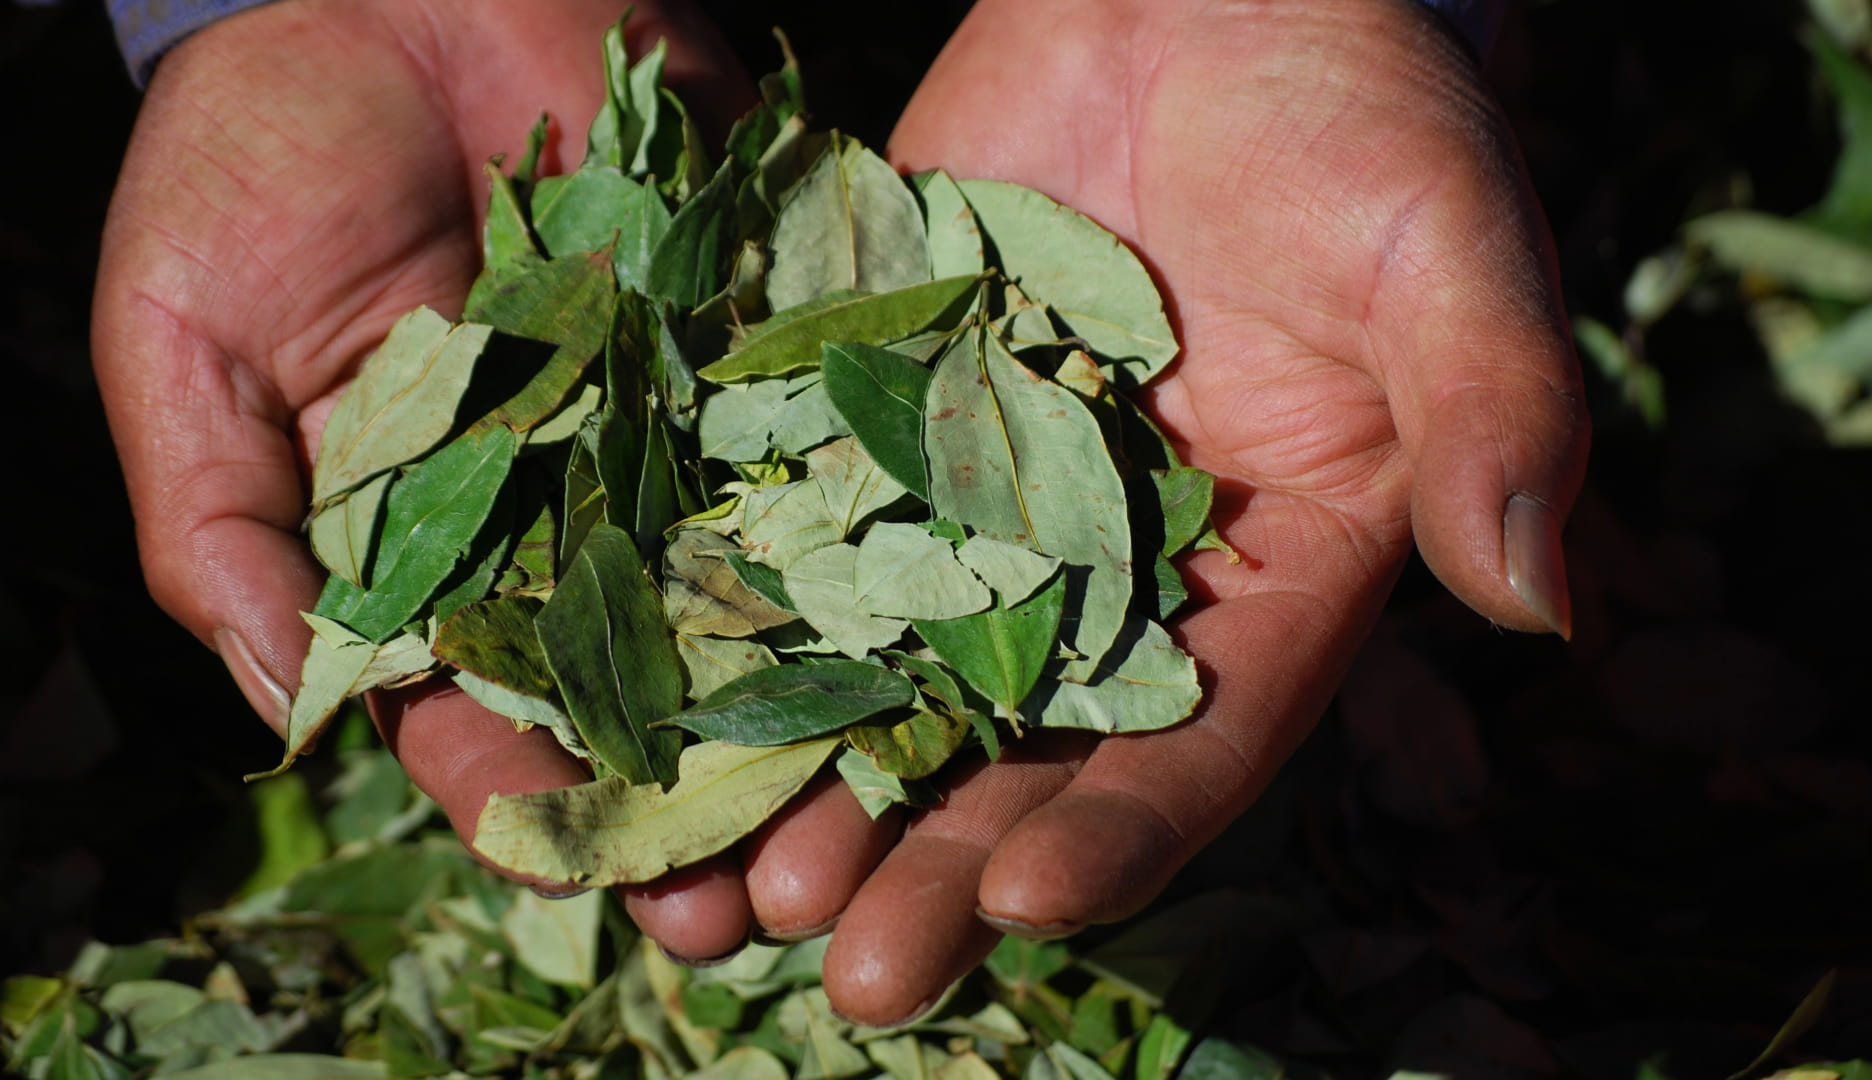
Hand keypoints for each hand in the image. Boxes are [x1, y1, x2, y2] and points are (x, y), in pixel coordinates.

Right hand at [90, 0, 856, 959]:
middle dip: (685, 790)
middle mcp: (566, 514)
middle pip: (637, 684)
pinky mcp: (760, 349)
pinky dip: (866, 527)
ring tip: (852, 808)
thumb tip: (292, 709)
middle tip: (746, 899)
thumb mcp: (189, 347)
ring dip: (797, 705)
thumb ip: (229, 530)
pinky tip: (922, 619)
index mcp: (427, 547)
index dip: (522, 795)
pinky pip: (818, 447)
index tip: (580, 876)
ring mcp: (675, 437)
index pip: (474, 705)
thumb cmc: (259, 161)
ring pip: (747, 596)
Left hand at [797, 0, 1588, 1023]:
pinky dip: (734, 620)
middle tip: (854, 975)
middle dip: (939, 861)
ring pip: (890, 670)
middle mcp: (1119, 570)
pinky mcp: (875, 414)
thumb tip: (1539, 598)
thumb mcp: (1442, 250)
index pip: (1204, 733)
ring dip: (818, 784)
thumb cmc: (1357, 110)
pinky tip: (658, 706)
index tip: (1030, 902)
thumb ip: (1494, 414)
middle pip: (1027, 745)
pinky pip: (798, 530)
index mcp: (1273, 573)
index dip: (1124, 826)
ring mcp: (984, 500)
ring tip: (730, 890)